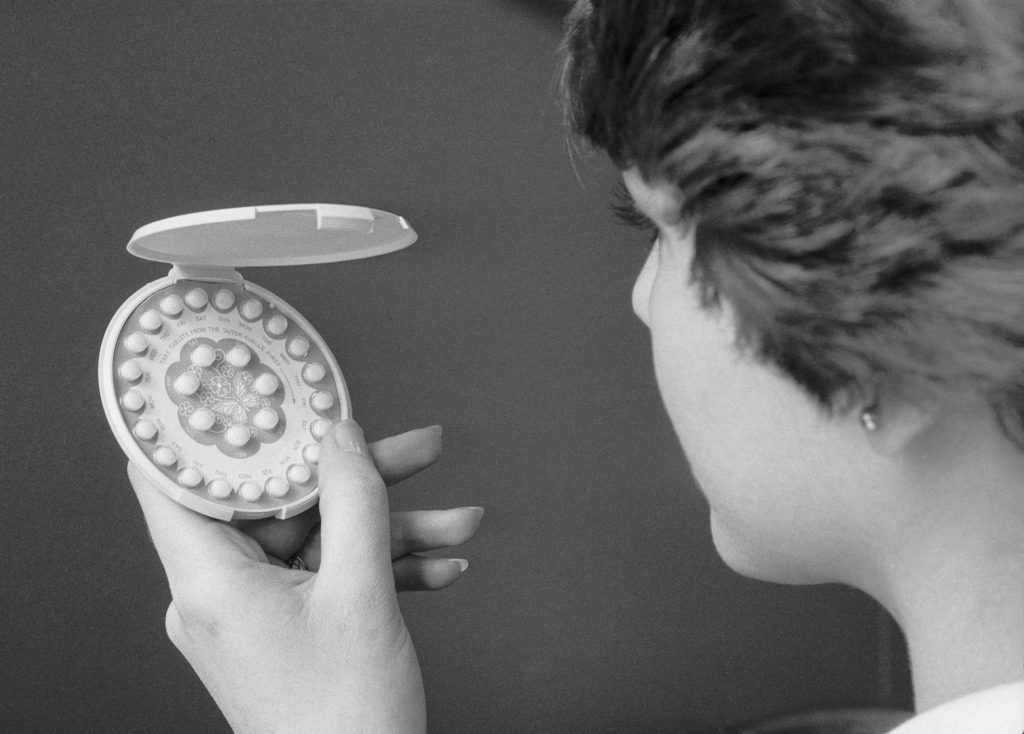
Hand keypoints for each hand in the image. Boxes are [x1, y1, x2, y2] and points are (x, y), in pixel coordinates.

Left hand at [129, 420, 481, 733]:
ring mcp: (256, 612)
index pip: (177, 480)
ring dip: (391, 526)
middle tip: (412, 446)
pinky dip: (385, 565)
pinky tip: (441, 564)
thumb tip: (342, 436)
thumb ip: (354, 502)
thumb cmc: (345, 724)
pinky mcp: (288, 628)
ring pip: (319, 538)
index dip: (211, 429)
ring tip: (457, 519)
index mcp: (211, 583)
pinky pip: (333, 574)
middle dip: (356, 476)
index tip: (248, 387)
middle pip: (281, 502)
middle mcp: (221, 594)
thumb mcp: (362, 596)